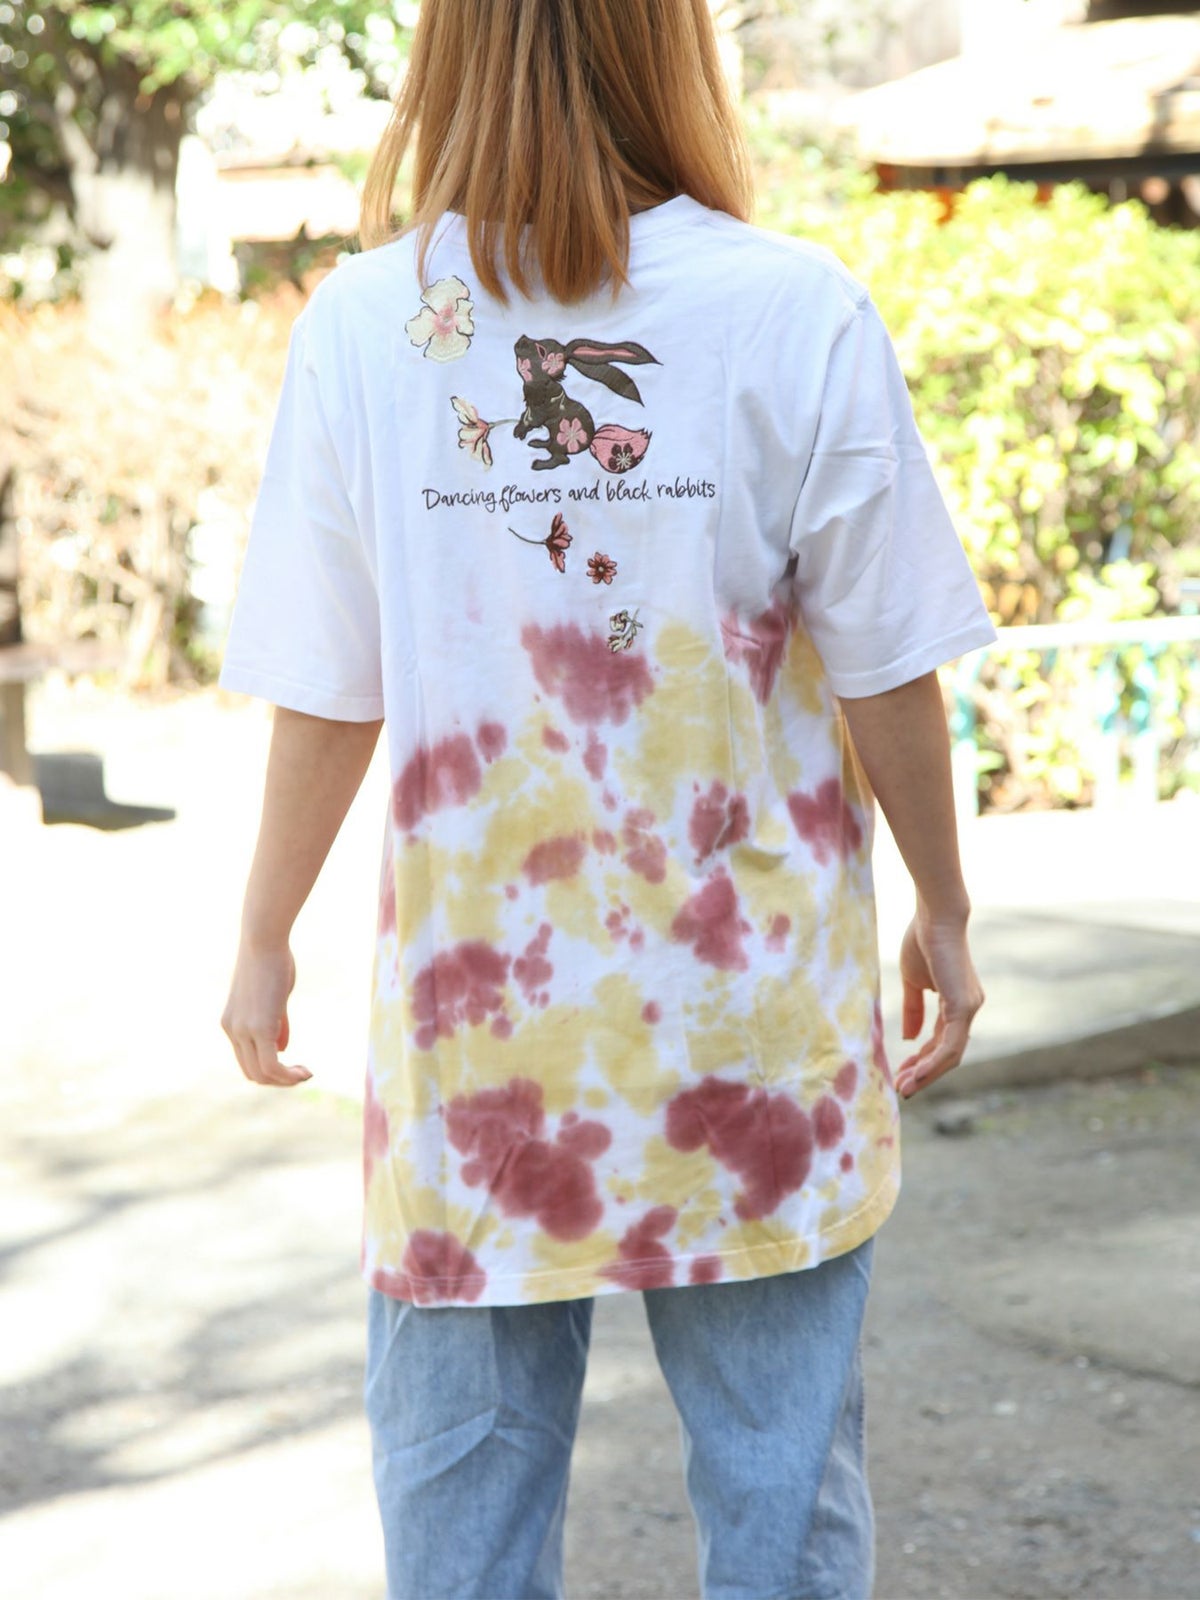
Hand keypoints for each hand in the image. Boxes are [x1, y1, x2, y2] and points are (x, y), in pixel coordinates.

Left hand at [221, 941, 311, 1087]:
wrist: (264, 940)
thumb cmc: (273, 960)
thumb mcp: (274, 996)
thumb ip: (276, 1023)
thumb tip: (282, 1049)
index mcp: (232, 1023)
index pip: (247, 1060)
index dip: (271, 1069)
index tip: (294, 1063)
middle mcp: (232, 1030)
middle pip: (252, 1073)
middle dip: (279, 1080)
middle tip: (303, 1072)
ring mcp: (244, 1030)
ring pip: (262, 1074)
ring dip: (286, 1081)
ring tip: (306, 1074)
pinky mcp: (260, 1028)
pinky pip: (272, 1066)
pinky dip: (288, 1076)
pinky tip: (304, 1072)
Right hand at [895, 910, 983, 1098]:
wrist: (934, 917)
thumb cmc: (923, 941)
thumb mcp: (913, 981)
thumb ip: (913, 1009)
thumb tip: (910, 1038)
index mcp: (957, 1003)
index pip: (940, 1040)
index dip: (921, 1059)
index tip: (901, 1073)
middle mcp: (968, 1009)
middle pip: (947, 1053)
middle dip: (924, 1072)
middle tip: (901, 1087)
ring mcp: (969, 1009)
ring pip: (950, 1055)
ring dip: (927, 1074)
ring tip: (905, 1087)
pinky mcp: (963, 1007)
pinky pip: (949, 1045)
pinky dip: (932, 1063)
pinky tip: (915, 1075)